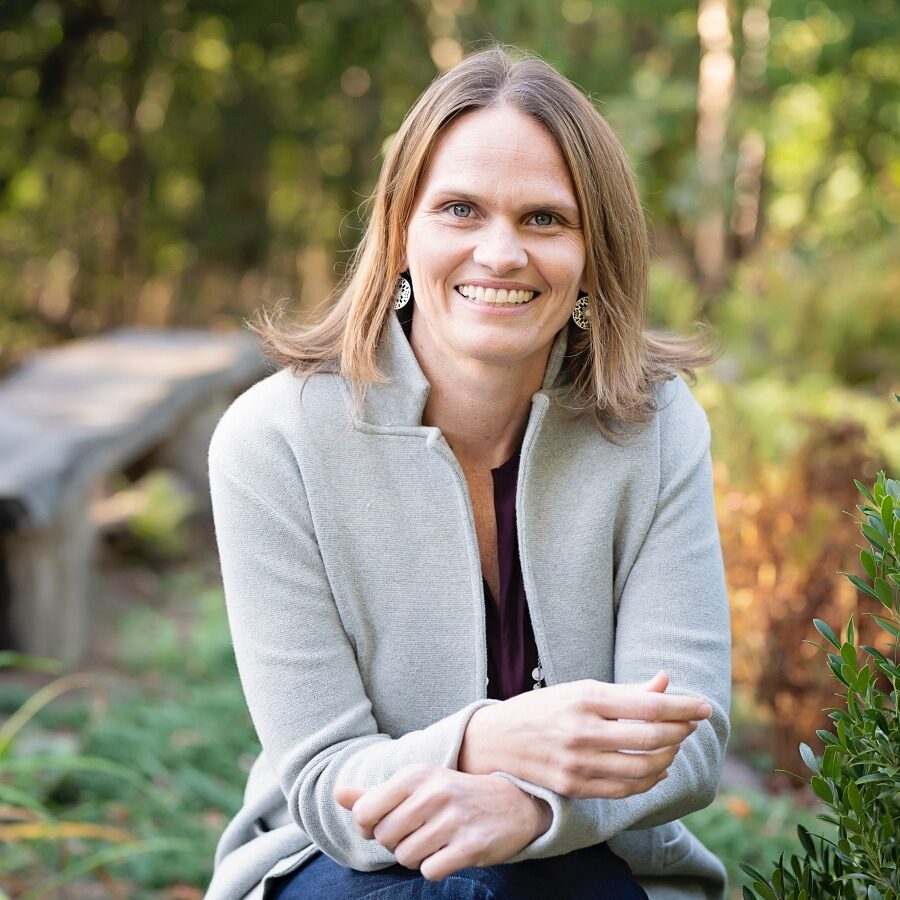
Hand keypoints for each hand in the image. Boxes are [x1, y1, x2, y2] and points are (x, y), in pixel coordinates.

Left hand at [334, 763, 550, 879]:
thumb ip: (374, 794)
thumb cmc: (452, 794)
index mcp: (416, 775)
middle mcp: (433, 793)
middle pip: (385, 838)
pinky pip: (430, 872)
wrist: (511, 802)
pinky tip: (448, 852)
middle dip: (395, 842)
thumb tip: (337, 794)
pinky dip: (435, 868)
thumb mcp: (416, 785)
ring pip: (406, 857)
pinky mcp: (470, 846)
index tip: (384, 824)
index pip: (366, 812)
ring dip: (416, 857)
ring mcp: (453, 820)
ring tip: (434, 841)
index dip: (368, 827)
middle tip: (417, 832)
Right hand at [458, 671, 711, 799]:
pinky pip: (625, 789)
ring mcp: (578, 762)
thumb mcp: (580, 690)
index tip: (704, 707)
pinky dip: (649, 781)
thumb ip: (626, 691)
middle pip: (652, 738)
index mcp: (586, 698)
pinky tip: (658, 769)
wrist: (496, 740)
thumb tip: (665, 682)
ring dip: (669, 757)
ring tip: (675, 745)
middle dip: (680, 732)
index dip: (683, 707)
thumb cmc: (543, 708)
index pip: (649, 705)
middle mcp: (583, 730)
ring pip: (643, 768)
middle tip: (691, 724)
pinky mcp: (575, 787)